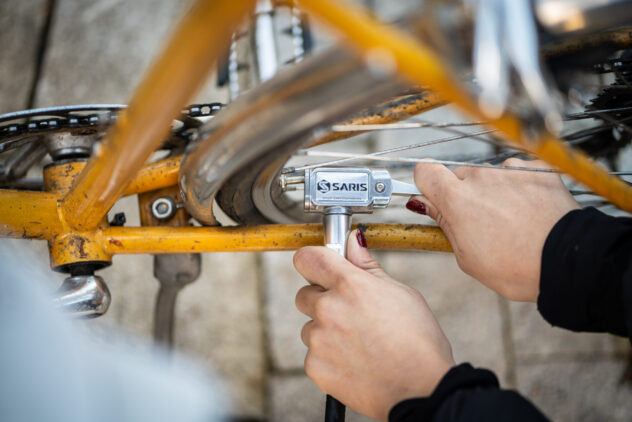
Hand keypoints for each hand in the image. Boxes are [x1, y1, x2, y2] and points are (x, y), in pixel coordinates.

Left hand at [294, 230, 454, 420]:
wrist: (421, 389)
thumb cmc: (419, 341)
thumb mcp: (400, 293)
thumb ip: (367, 266)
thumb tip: (353, 240)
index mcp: (349, 284)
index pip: (307, 258)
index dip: (314, 261)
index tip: (322, 267)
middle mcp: (328, 308)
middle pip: (305, 293)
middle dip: (322, 299)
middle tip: (351, 313)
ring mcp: (319, 339)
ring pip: (309, 326)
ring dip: (325, 330)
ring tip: (359, 342)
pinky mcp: (315, 366)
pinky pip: (313, 354)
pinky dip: (328, 357)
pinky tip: (355, 361)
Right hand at [407, 158, 578, 301]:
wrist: (567, 262)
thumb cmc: (516, 267)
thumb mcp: (467, 258)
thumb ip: (445, 225)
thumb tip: (426, 205)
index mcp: (458, 199)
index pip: (425, 172)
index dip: (427, 185)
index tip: (433, 197)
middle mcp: (481, 177)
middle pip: (460, 175)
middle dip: (464, 194)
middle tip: (480, 222)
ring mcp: (511, 169)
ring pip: (490, 174)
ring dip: (495, 191)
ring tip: (513, 220)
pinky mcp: (537, 168)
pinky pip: (518, 172)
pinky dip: (521, 187)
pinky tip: (531, 210)